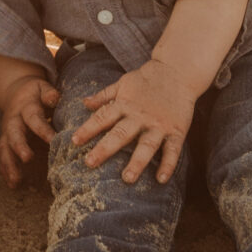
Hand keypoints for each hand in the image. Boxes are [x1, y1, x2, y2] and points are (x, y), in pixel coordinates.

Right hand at [0, 73, 58, 187]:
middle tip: (28, 158)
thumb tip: (54, 98)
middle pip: (13, 134)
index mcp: (26, 108)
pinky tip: (12, 185)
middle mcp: (13, 121)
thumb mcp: (42, 87)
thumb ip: (48, 93)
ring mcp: (7, 132)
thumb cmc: (35, 93)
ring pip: (4, 148)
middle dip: (19, 146)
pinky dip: (6, 170)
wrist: (15, 92)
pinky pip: (3, 156)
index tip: (54, 141)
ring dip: (9, 164)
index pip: (34, 119)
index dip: (43, 129)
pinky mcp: (5, 141)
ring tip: (16, 181)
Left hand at [74, 58, 198, 183]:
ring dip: (137, 162)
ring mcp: (158, 124)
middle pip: (120, 134)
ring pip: (146, 145)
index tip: (74, 141)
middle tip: (89, 163)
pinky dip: (168, 165)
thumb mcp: (122, 83)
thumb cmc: (146, 79)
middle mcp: (140, 116)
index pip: (102, 117)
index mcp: (124, 104)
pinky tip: (161, 179)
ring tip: (127, 178)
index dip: (87, 129)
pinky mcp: (176, 130)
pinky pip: (172, 150)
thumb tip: (84, 103)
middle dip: (104, 149)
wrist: (176, 71)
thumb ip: (104, 95)